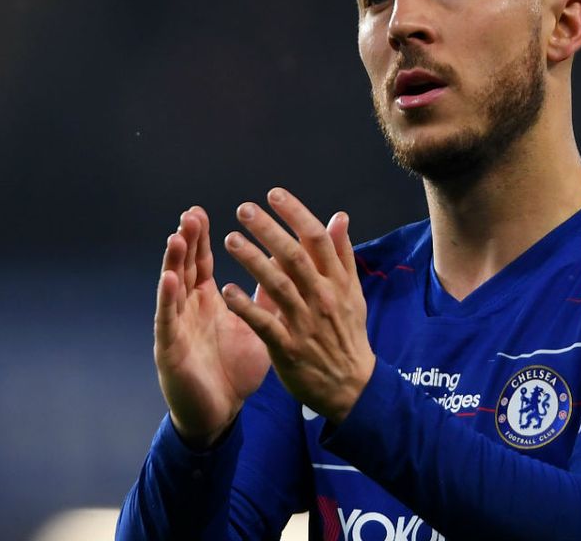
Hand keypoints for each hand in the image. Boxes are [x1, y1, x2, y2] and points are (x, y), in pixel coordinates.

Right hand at [154, 206, 275, 447]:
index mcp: (209, 301)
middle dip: (187, 240)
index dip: (201, 237)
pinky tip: (169, 280)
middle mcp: (189, 309)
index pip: (203, 262)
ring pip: (172, 289)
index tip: (201, 211)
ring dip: (173, 262)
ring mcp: (177, 327)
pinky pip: (168, 321)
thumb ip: (269, 296)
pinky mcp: (170, 350)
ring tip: (177, 237)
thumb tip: (285, 264)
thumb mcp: (258, 326)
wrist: (220, 412)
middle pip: (186, 268)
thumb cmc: (236, 369)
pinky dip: (168, 299)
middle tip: (190, 213)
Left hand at [220, 187, 375, 422]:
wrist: (351, 385)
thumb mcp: (353, 292)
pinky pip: (264, 323)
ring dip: (252, 261)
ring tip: (230, 240)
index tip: (273, 194)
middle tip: (243, 210)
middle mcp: (322, 298)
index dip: (295, 213)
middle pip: (294, 257)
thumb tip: (339, 216)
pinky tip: (227, 290)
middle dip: (268, 230)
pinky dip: (246, 306)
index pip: (316, 239)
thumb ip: (342, 254)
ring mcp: (305, 323)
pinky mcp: (288, 348)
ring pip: (277, 286)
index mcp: (337, 281)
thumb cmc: (347, 334)